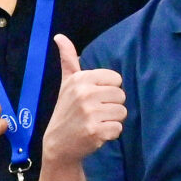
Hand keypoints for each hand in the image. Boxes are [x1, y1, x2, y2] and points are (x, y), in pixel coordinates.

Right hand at [39, 33, 124, 165]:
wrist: (59, 144)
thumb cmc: (66, 111)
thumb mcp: (66, 83)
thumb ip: (68, 59)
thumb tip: (59, 36)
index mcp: (81, 78)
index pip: (116, 79)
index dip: (108, 91)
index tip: (94, 99)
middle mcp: (85, 93)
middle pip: (121, 96)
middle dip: (111, 106)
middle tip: (94, 113)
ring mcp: (90, 113)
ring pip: (122, 113)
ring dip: (112, 120)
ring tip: (95, 123)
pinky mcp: (95, 131)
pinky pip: (118, 128)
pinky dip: (110, 134)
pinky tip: (96, 134)